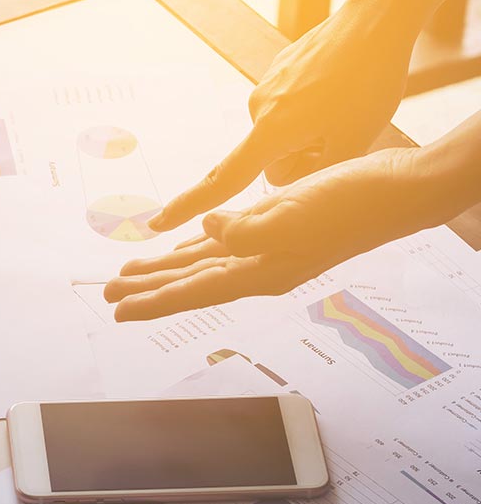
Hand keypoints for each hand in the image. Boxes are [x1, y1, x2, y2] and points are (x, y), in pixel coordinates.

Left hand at [106, 148, 443, 320]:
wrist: (395, 191)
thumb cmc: (351, 205)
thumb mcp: (296, 216)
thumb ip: (248, 230)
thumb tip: (209, 230)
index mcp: (260, 271)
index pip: (194, 292)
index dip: (154, 301)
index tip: (118, 311)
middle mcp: (258, 266)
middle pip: (188, 282)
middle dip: (147, 288)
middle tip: (107, 293)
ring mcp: (265, 248)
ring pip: (200, 263)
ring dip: (164, 269)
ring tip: (127, 273)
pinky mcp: (272, 226)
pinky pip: (223, 244)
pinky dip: (196, 249)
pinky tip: (180, 250)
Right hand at [149, 0, 419, 232]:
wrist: (374, 20)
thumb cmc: (367, 84)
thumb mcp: (352, 142)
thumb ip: (313, 174)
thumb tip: (285, 181)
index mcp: (271, 132)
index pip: (223, 180)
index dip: (189, 206)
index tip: (158, 223)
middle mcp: (258, 110)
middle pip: (269, 159)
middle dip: (300, 158)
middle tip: (343, 135)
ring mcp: (266, 86)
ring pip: (282, 132)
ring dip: (310, 130)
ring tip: (348, 106)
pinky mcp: (279, 69)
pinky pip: (289, 105)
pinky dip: (312, 106)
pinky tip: (340, 86)